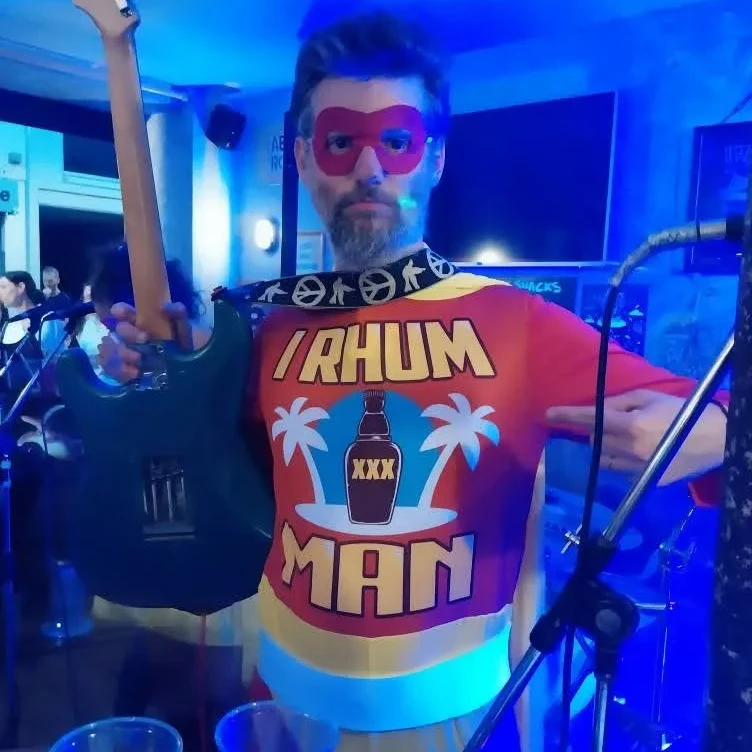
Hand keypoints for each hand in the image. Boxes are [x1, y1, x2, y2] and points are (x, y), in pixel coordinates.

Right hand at [97, 302, 191, 382]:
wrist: (190, 367)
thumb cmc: (186, 344)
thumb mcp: (186, 330)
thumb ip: (180, 316)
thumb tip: (167, 307)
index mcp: (141, 322)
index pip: (123, 311)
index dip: (119, 311)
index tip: (120, 312)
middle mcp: (130, 336)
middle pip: (119, 330)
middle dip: (128, 333)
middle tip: (145, 339)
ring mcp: (126, 352)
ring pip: (112, 350)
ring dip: (122, 354)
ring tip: (138, 361)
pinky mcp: (125, 370)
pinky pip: (113, 369)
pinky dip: (120, 371)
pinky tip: (135, 373)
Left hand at [545, 389, 726, 484]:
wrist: (713, 439)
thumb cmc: (679, 411)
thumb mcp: (647, 397)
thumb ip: (617, 403)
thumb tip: (594, 410)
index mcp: (630, 425)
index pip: (590, 419)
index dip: (568, 416)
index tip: (548, 414)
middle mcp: (630, 450)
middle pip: (594, 441)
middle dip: (595, 431)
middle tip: (611, 424)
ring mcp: (636, 469)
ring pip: (602, 459)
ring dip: (604, 447)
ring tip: (622, 438)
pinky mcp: (644, 482)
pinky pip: (619, 470)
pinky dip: (619, 460)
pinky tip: (635, 452)